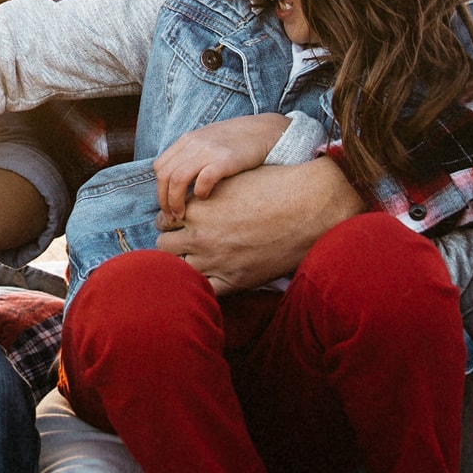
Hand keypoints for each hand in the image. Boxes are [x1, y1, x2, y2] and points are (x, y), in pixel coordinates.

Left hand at [152, 113, 290, 221]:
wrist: (266, 131)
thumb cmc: (237, 143)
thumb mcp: (208, 142)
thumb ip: (191, 157)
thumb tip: (175, 184)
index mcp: (187, 140)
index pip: (160, 167)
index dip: (160, 190)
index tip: (168, 206)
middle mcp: (194, 143)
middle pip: (165, 175)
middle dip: (164, 200)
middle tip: (172, 216)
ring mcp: (209, 150)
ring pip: (178, 178)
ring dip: (176, 201)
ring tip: (183, 214)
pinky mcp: (226, 159)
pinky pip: (203, 178)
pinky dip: (199, 192)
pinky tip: (206, 198)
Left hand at [156, 158, 361, 294]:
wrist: (308, 208)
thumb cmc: (275, 187)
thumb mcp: (232, 181)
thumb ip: (206, 190)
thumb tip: (191, 195)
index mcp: (198, 208)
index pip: (163, 219)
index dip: (171, 220)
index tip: (179, 222)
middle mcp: (200, 235)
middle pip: (164, 245)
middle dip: (172, 242)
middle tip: (184, 241)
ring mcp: (215, 261)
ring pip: (177, 270)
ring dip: (184, 264)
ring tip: (196, 259)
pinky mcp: (233, 281)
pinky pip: (203, 290)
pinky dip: (202, 285)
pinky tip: (209, 276)